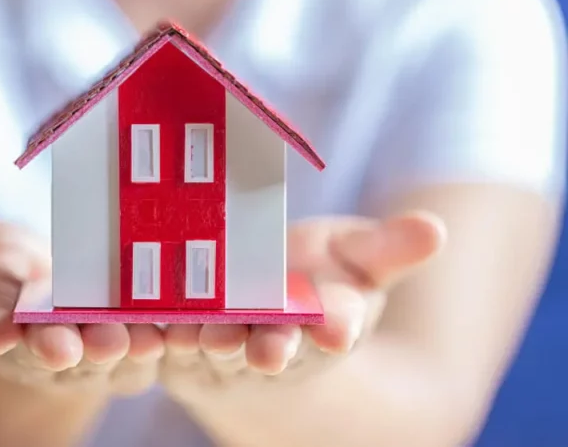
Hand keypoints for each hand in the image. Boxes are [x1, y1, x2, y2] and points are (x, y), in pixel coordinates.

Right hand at [0, 220, 164, 395]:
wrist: (40, 292)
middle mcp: (45, 343)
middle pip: (52, 348)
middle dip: (59, 347)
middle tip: (66, 348)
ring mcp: (94, 344)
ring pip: (108, 353)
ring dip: (121, 348)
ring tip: (135, 343)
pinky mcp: (138, 335)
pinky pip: (155, 338)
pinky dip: (170, 334)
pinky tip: (185, 328)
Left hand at [160, 212, 445, 397]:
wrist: (256, 314)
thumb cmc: (313, 284)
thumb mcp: (353, 260)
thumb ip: (387, 250)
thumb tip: (436, 229)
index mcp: (321, 329)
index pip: (332, 333)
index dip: (335, 330)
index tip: (337, 328)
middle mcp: (271, 348)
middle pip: (271, 352)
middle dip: (270, 351)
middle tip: (268, 349)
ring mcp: (220, 350)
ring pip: (213, 350)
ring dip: (209, 345)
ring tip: (206, 335)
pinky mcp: (173, 345)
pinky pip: (161, 343)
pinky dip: (153, 338)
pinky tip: (144, 326)